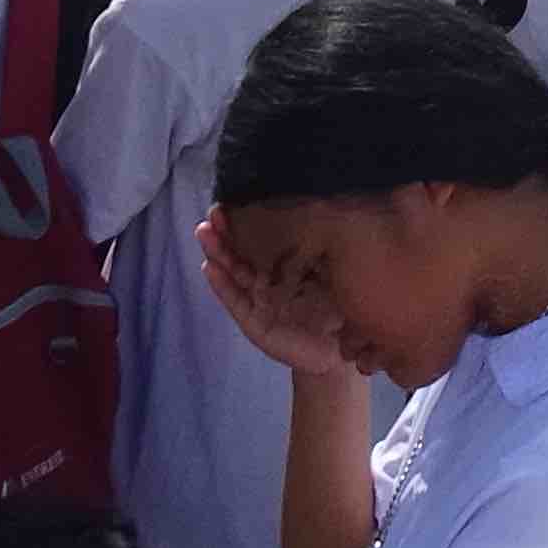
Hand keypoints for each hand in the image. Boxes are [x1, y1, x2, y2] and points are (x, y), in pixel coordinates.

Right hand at [193, 212, 363, 379]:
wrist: (342, 350)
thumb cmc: (340, 306)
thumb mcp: (334, 270)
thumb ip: (323, 246)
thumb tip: (323, 204)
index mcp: (287, 264)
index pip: (263, 238)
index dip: (248, 219)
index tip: (236, 197)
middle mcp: (268, 279)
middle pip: (242, 251)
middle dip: (226, 231)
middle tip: (214, 210)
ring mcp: (258, 300)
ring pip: (233, 272)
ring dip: (218, 252)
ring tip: (205, 232)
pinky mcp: (254, 323)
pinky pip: (235, 301)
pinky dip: (221, 285)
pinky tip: (210, 268)